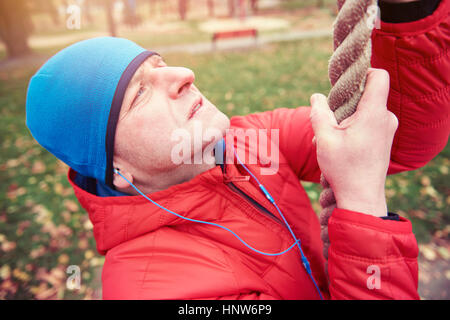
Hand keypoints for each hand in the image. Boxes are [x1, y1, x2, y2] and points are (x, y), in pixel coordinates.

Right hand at [309, 68, 398, 216]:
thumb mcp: (324, 139)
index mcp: (373, 113)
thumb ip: (319, 113)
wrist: (362, 198)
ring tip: (330, 140)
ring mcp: (387, 130)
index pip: (378, 76)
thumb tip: (316, 96)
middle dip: (344, 103)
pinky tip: (339, 146)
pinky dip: (352, 129)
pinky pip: (368, 124)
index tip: (345, 84)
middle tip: (327, 124)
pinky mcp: (384, 140)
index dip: (363, 72)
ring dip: (345, 119)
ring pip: (365, 111)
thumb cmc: (344, 169)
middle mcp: (386, 118)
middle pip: (367, 94)